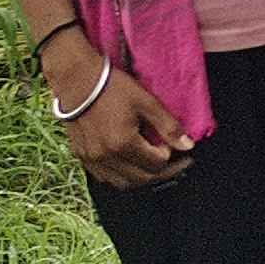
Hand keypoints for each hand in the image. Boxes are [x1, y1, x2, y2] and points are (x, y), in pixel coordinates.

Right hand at [49, 34, 193, 188]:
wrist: (76, 80)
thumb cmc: (113, 87)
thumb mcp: (146, 102)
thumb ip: (168, 126)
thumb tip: (188, 147)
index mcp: (122, 144)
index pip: (156, 164)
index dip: (172, 158)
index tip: (177, 147)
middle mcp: (105, 157)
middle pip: (141, 178)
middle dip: (163, 173)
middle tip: (177, 163)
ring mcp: (90, 159)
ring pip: (122, 183)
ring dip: (142, 178)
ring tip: (155, 165)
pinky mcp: (81, 156)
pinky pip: (105, 177)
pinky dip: (122, 176)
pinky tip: (131, 164)